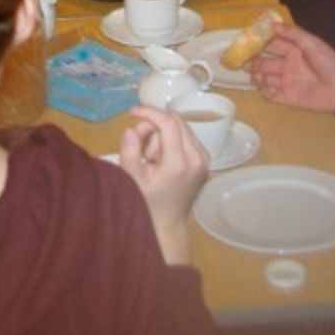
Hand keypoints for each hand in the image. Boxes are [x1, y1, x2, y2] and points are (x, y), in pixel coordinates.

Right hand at [116, 106, 206, 263]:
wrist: (167, 222)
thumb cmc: (147, 202)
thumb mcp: (131, 178)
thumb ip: (129, 151)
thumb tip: (131, 129)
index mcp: (179, 162)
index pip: (168, 123)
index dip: (149, 113)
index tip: (133, 111)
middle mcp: (197, 158)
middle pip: (175, 121)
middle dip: (154, 126)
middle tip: (140, 146)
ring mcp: (204, 158)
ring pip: (181, 126)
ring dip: (162, 134)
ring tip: (151, 158)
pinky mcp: (205, 159)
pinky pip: (186, 136)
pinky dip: (171, 140)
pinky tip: (162, 158)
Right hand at [250, 19, 334, 112]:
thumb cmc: (329, 62)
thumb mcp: (311, 43)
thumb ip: (292, 33)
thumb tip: (271, 24)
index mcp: (293, 51)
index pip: (270, 45)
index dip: (258, 43)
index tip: (245, 42)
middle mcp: (288, 66)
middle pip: (264, 63)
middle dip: (252, 61)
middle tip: (243, 62)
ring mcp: (287, 83)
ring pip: (264, 79)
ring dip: (257, 76)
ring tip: (257, 75)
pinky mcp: (289, 99)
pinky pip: (271, 96)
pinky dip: (265, 92)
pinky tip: (266, 87)